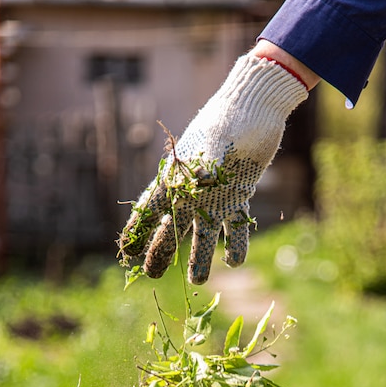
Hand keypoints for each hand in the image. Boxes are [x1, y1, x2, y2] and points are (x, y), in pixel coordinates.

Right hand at [119, 51, 307, 284]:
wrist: (258, 105)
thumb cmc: (232, 119)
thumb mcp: (217, 141)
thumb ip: (205, 164)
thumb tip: (199, 183)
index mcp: (178, 177)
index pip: (150, 208)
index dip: (137, 230)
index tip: (127, 253)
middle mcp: (194, 191)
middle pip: (172, 227)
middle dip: (161, 251)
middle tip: (152, 274)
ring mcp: (216, 195)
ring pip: (204, 232)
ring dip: (200, 256)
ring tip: (200, 281)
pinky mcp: (239, 194)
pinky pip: (236, 225)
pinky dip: (236, 242)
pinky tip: (236, 260)